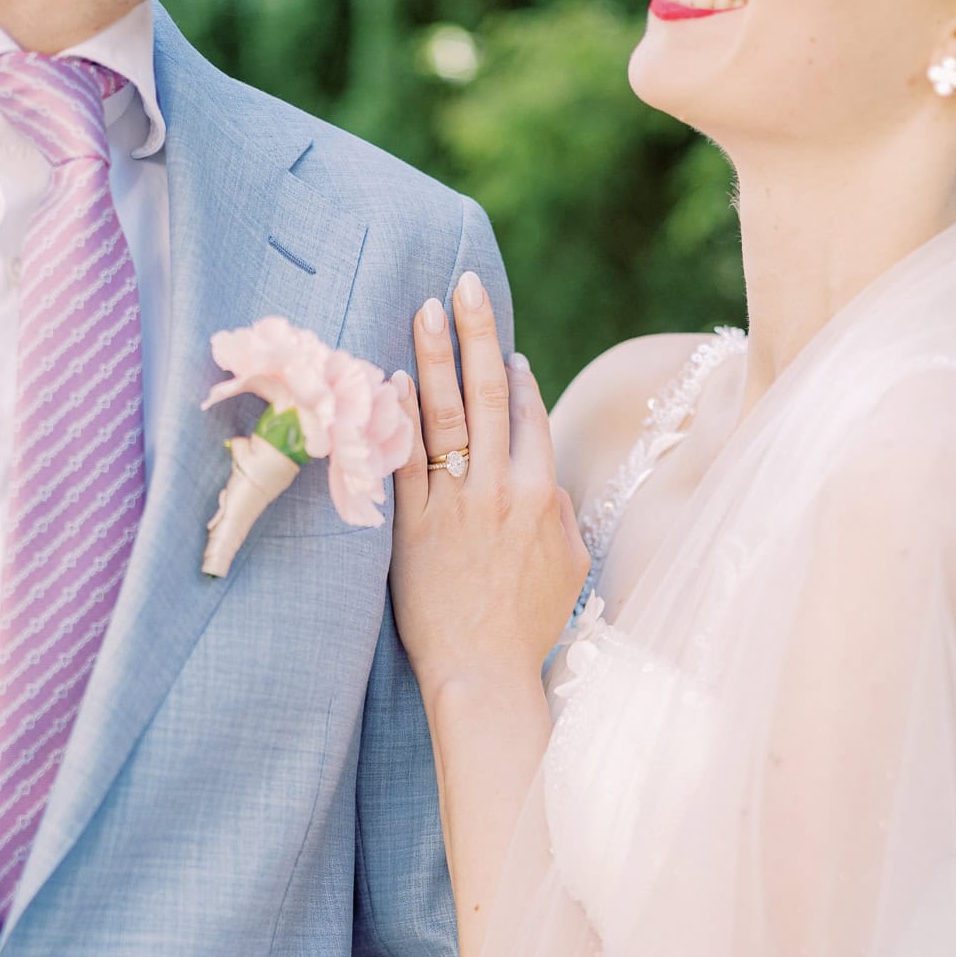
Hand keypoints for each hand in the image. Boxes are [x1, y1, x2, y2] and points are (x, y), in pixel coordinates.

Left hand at [388, 272, 587, 700]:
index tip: (506, 349)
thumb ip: (559, 514)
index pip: (529, 417)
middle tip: (463, 284)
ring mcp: (452, 507)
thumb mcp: (570, 567)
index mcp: (541, 496)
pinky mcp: (411, 530)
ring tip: (425, 309)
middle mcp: (498, 491)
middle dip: (478, 334)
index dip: (518, 377)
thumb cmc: (528, 628)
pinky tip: (386, 379)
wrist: (482, 673)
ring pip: (446, 416)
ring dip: (436, 357)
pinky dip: (396, 417)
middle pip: (490, 396)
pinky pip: (402, 462)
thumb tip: (546, 480)